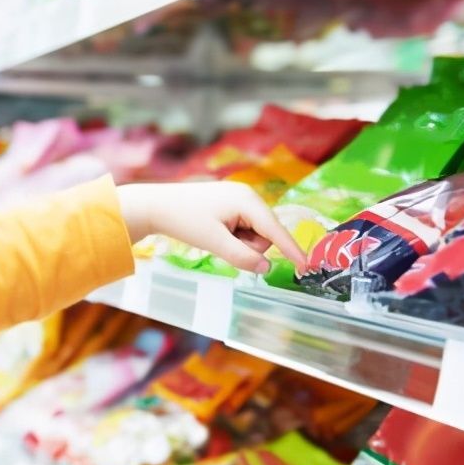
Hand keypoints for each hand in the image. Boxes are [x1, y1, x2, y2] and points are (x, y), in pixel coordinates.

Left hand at [117, 181, 306, 273]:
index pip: (276, 230)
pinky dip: (232, 236)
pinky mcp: (231, 204)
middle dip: (247, 246)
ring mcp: (240, 199)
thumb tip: (267, 268)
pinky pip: (243, 228)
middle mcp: (248, 196)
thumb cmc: (184, 220)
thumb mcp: (214, 243)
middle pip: (265, 235)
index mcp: (247, 201)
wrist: (156, 205)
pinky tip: (213, 230)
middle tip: (220, 242)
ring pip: (254, 234)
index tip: (307, 267)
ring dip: (238, 242)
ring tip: (214, 235)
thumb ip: (242, 257)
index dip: (292, 250)